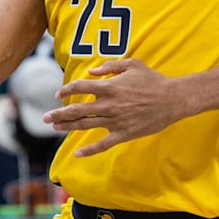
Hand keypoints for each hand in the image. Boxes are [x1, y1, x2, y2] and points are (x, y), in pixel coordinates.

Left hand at [42, 59, 185, 156]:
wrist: (173, 99)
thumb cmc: (153, 80)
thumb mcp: (131, 64)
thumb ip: (109, 66)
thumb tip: (91, 70)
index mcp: (109, 87)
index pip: (79, 88)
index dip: (66, 90)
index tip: (58, 95)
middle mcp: (108, 105)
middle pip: (77, 110)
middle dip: (58, 114)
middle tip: (44, 118)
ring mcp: (115, 120)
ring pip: (85, 125)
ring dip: (67, 127)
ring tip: (54, 128)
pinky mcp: (124, 134)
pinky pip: (103, 144)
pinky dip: (89, 150)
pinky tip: (77, 154)